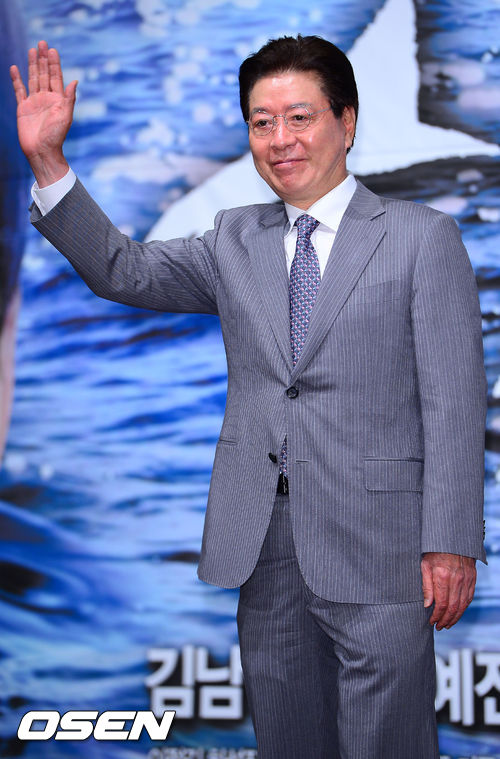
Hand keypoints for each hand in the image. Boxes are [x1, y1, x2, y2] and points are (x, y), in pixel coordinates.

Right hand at [10, 40, 76, 185]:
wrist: (42, 151)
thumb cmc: (56, 136)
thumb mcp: (65, 116)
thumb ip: (69, 98)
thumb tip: (75, 80)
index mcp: (58, 100)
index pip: (56, 77)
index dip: (54, 64)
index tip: (52, 50)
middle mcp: (46, 98)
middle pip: (44, 74)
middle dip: (43, 59)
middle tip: (42, 43)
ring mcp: (34, 102)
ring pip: (33, 79)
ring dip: (32, 65)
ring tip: (32, 50)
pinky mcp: (23, 108)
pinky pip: (19, 90)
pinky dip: (16, 79)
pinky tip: (15, 68)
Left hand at [421, 552, 475, 629]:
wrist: (451, 538)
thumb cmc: (434, 550)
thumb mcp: (424, 565)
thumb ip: (426, 585)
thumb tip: (427, 604)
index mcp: (443, 576)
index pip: (441, 604)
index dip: (436, 616)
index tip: (431, 621)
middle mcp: (457, 579)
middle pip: (453, 607)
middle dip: (445, 620)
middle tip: (439, 627)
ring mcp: (466, 579)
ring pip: (462, 605)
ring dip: (455, 617)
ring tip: (448, 624)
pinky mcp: (472, 578)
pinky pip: (469, 597)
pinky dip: (463, 608)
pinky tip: (457, 613)